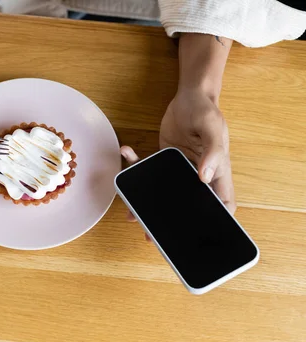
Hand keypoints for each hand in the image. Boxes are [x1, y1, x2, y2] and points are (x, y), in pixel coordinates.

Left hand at [121, 89, 234, 240]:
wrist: (189, 95)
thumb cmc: (207, 111)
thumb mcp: (213, 129)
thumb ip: (212, 153)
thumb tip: (204, 177)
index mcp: (217, 174)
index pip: (223, 204)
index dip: (217, 222)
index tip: (199, 236)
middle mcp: (198, 176)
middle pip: (188, 206)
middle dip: (171, 222)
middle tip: (153, 235)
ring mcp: (179, 169)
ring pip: (164, 194)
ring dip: (147, 203)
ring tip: (131, 214)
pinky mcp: (163, 159)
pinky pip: (147, 168)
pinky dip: (134, 164)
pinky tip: (126, 153)